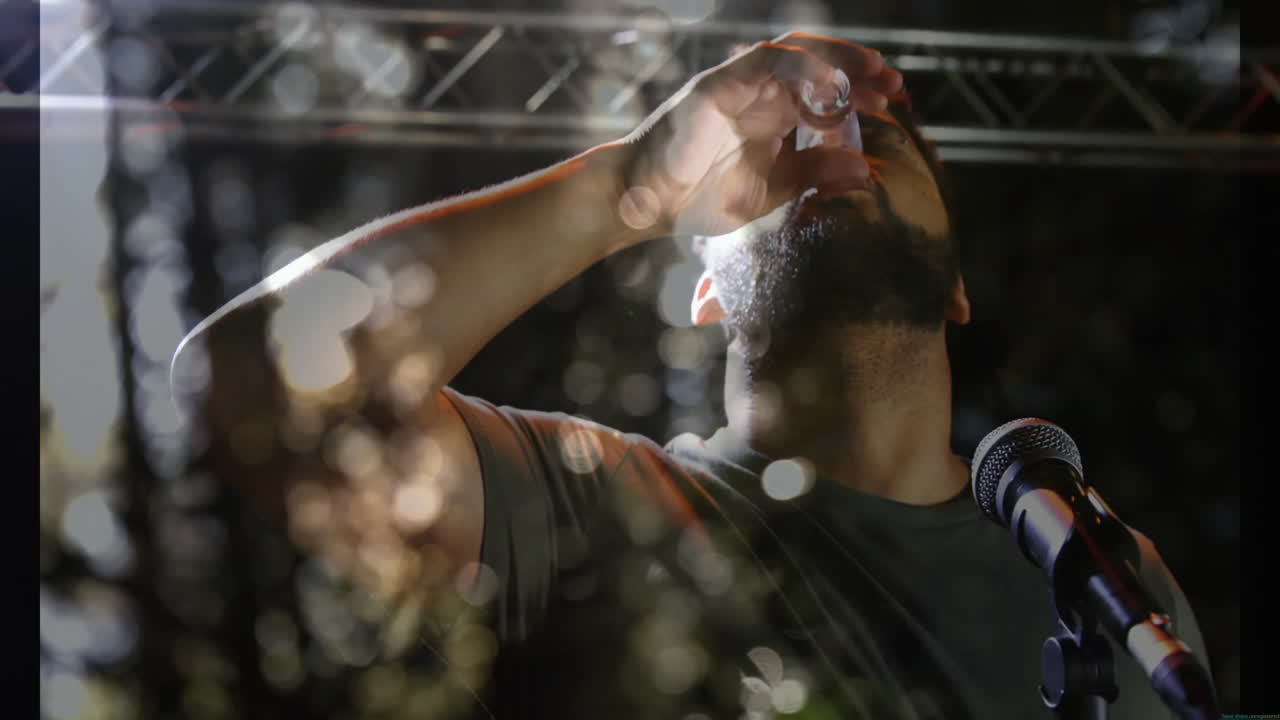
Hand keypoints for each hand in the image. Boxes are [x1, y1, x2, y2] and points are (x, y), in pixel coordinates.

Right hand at [614, 32, 902, 237]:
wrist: (644, 203)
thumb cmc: (698, 199)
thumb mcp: (769, 191)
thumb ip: (811, 175)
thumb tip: (863, 169)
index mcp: (771, 116)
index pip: (823, 91)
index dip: (860, 93)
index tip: (893, 104)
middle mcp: (757, 93)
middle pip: (818, 66)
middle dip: (859, 71)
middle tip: (894, 85)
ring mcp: (737, 85)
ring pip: (796, 54)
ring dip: (836, 60)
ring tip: (871, 75)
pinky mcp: (717, 85)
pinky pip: (764, 62)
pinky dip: (800, 68)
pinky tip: (829, 84)